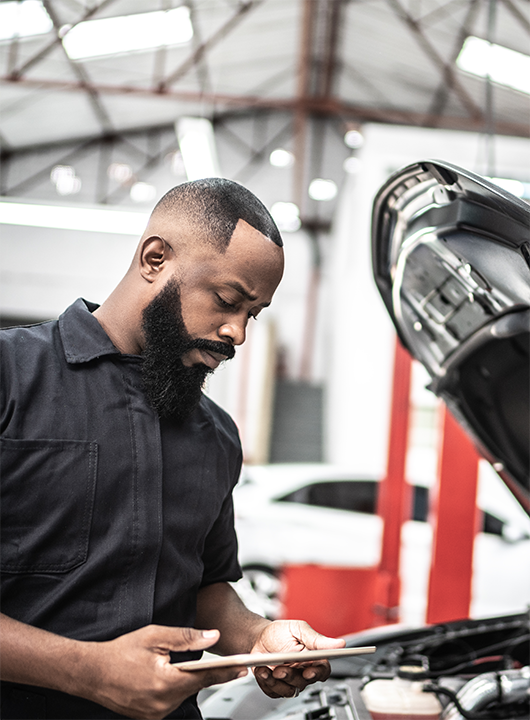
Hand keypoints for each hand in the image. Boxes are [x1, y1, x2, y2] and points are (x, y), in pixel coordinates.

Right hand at [80, 625, 246, 719]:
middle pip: (195, 686)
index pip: (204, 677)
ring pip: (183, 695)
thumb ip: (187, 637)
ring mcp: (154, 714)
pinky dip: (173, 689)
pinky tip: (166, 676)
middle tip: (216, 661)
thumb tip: (213, 636)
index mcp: (165, 682)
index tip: (243, 667)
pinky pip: (170, 702)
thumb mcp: (155, 636)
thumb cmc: (120, 652)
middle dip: (204, 673)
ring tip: (177, 665)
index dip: (226, 671)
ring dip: (186, 681)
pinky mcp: (149, 718)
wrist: (91, 673)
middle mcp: (161, 703)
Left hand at [250, 620, 344, 698]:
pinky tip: (262, 671)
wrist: (258, 637)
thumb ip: (317, 639)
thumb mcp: (299, 629)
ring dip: (277, 682)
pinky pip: (274, 692)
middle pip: (305, 682)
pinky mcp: (277, 686)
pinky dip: (267, 683)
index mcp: (312, 658)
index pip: (323, 670)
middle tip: (281, 669)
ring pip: (290, 690)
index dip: (318, 673)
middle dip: (291, 676)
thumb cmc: (280, 632)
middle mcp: (303, 671)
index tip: (309, 671)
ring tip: (267, 669)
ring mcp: (290, 680)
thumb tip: (340, 644)